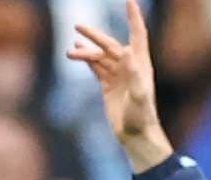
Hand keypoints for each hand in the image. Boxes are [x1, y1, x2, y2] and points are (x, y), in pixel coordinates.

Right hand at [66, 2, 173, 171]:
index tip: (129, 0)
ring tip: (69, 50)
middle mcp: (129, 66)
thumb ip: (134, 74)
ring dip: (85, 52)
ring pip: (100, 57)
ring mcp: (118, 74)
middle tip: (77, 25)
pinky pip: (95, 67)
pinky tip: (74, 52)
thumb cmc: (141, 117)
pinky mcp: (108, 85)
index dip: (133, 17)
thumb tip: (126, 51)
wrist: (136, 135)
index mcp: (140, 64)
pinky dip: (86, 59)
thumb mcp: (139, 96)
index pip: (137, 33)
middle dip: (95, 35)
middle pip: (111, 44)